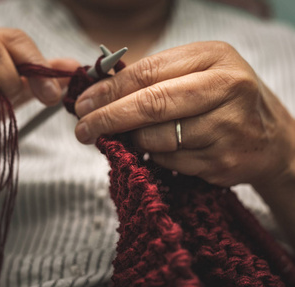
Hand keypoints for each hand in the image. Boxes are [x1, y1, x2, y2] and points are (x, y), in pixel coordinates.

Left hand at [74, 41, 294, 187]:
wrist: (269, 136)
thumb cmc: (222, 99)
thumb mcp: (196, 72)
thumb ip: (153, 77)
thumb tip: (99, 91)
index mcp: (213, 58)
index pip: (147, 73)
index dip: (109, 90)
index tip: (83, 104)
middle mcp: (226, 89)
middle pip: (152, 105)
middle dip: (108, 119)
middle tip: (83, 129)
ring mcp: (228, 128)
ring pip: (157, 139)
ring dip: (133, 141)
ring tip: (131, 137)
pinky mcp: (224, 163)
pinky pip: (170, 162)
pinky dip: (155, 157)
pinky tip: (161, 149)